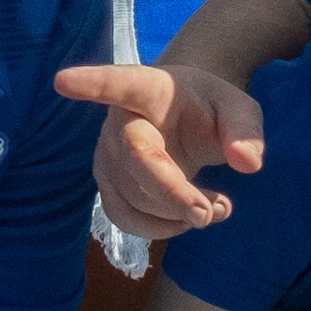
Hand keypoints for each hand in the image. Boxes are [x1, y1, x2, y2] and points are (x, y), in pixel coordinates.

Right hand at [56, 59, 265, 238]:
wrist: (186, 119)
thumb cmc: (208, 108)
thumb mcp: (238, 108)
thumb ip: (245, 129)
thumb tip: (247, 163)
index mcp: (146, 89)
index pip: (116, 83)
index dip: (90, 84)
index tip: (62, 81)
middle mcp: (118, 122)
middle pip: (136, 160)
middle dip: (172, 193)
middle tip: (214, 213)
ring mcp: (107, 156)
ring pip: (133, 197)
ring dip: (177, 215)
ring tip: (217, 207)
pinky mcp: (109, 186)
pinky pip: (126, 218)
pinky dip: (162, 228)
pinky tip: (190, 217)